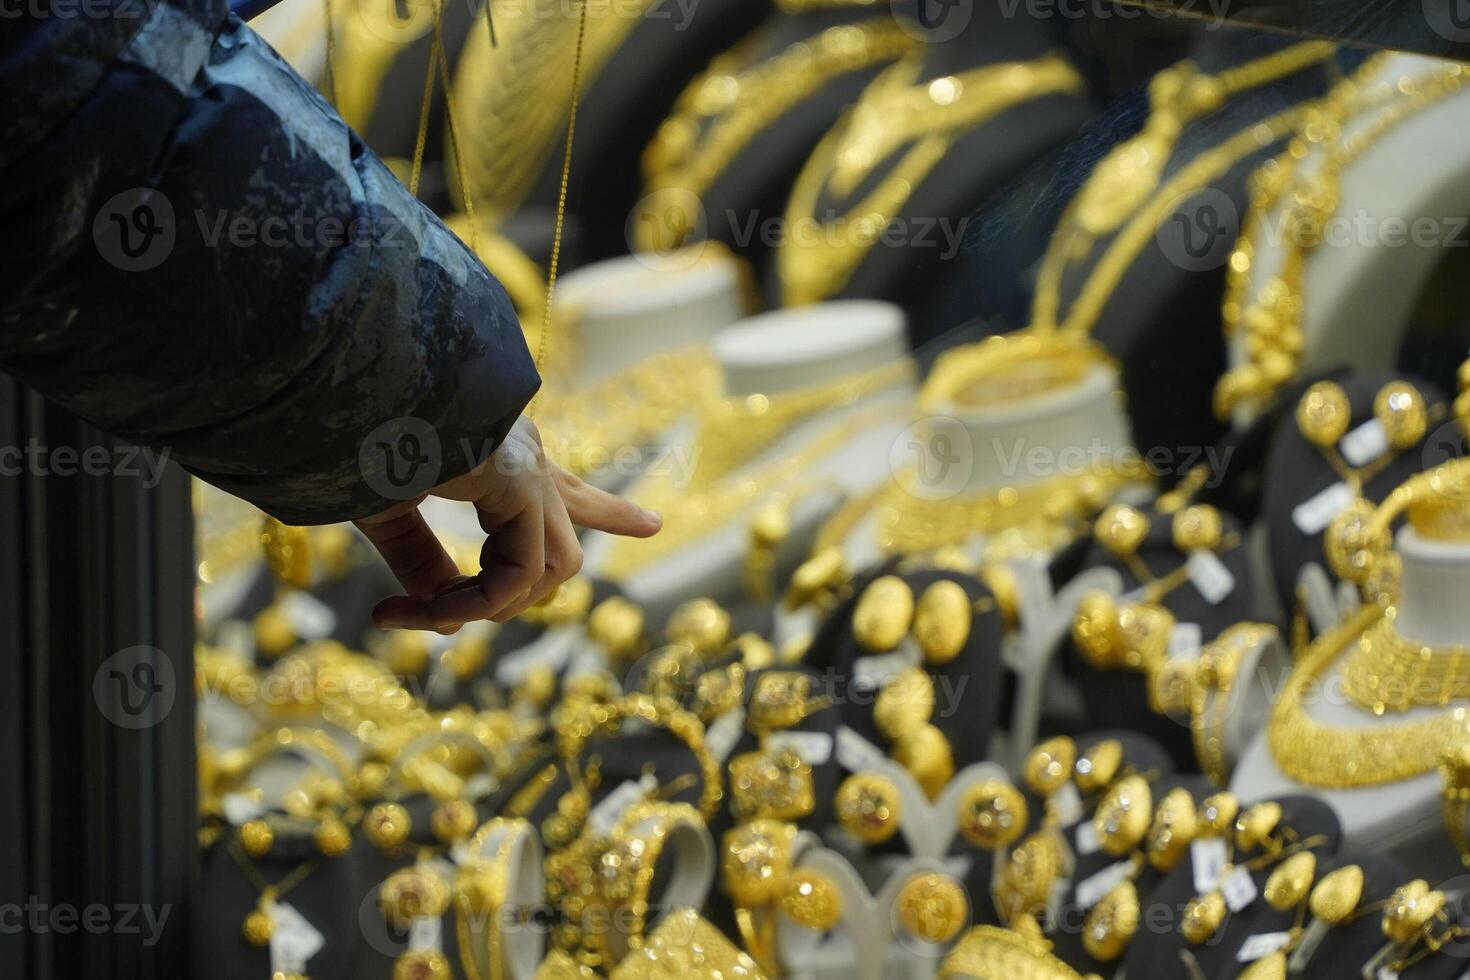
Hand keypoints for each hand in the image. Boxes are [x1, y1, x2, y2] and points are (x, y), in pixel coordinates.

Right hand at [354, 416, 659, 630]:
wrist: (339, 389)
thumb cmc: (347, 439)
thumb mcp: (386, 511)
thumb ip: (423, 563)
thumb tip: (453, 624)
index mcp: (493, 448)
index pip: (561, 483)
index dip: (606, 508)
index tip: (653, 523)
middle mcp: (518, 453)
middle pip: (578, 506)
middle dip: (610, 518)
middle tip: (648, 525)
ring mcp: (523, 468)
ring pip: (554, 566)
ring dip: (493, 606)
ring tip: (435, 613)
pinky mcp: (517, 483)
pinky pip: (521, 574)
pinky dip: (478, 604)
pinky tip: (435, 612)